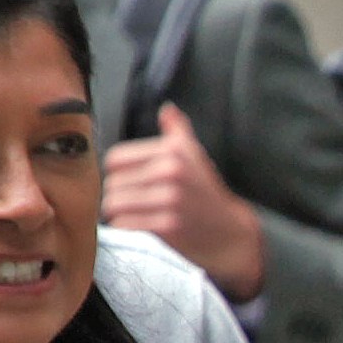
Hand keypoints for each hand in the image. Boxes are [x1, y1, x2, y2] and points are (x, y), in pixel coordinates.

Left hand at [101, 103, 263, 299]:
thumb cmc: (206, 193)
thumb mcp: (196, 156)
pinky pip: (124, 225)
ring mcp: (169, 200)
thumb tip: (167, 109)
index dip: (116, 173)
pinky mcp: (166, 226)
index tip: (127, 182)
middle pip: (112, 183)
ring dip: (116, 214)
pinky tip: (137, 228)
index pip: (115, 159)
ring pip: (113, 204)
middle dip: (116, 196)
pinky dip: (124, 229)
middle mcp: (171, 171)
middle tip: (129, 204)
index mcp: (173, 151)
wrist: (230, 233)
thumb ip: (178, 131)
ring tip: (130, 215)